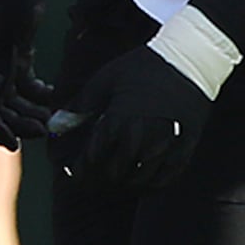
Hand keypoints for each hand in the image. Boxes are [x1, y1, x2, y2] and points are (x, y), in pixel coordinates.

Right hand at [0, 0, 52, 149]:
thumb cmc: (11, 0)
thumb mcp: (11, 35)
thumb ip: (6, 67)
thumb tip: (0, 99)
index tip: (15, 144)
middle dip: (19, 121)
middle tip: (44, 131)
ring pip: (11, 96)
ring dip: (30, 109)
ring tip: (52, 118)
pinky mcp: (14, 53)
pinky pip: (22, 81)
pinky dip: (36, 91)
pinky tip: (53, 96)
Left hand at [45, 38, 216, 188]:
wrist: (191, 59)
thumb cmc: (142, 67)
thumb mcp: (105, 80)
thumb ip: (78, 107)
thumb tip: (53, 127)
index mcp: (117, 121)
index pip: (91, 160)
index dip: (79, 171)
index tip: (73, 172)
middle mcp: (141, 138)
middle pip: (113, 175)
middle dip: (98, 179)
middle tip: (92, 178)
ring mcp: (165, 145)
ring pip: (138, 181)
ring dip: (123, 185)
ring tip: (115, 180)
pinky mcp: (185, 148)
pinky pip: (165, 179)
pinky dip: (150, 185)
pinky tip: (141, 180)